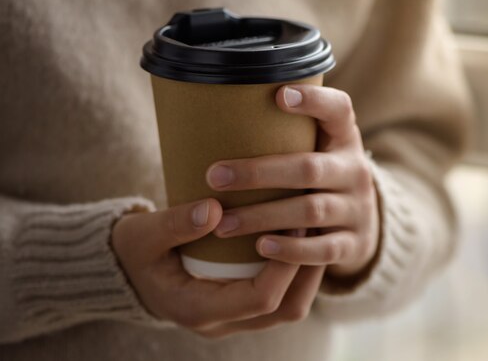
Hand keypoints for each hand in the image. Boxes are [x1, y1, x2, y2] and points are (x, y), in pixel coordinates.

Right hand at [112, 199, 324, 337]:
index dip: (285, 265)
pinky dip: (294, 272)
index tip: (295, 226)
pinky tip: (297, 237)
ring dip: (306, 272)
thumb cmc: (133, 251)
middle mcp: (222, 322)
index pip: (260, 299)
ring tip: (313, 231)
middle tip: (315, 227)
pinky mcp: (240, 306)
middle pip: (285, 309)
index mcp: (199, 310)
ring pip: (288, 307)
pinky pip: (280, 297)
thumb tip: (214, 210)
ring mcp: (234, 318)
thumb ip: (174, 224)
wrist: (125, 271)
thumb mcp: (143, 235)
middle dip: (307, 270)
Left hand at [207, 84, 378, 277]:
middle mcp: (355, 171)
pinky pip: (324, 250)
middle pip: (308, 168)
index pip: (339, 110)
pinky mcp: (355, 244)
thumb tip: (221, 106)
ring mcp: (357, 209)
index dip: (314, 101)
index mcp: (345, 139)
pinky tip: (261, 247)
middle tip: (214, 177)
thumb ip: (289, 132)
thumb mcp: (319, 149)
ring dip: (263, 216)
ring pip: (310, 211)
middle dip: (259, 173)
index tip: (279, 94)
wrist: (363, 224)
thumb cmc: (321, 177)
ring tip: (223, 224)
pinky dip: (292, 249)